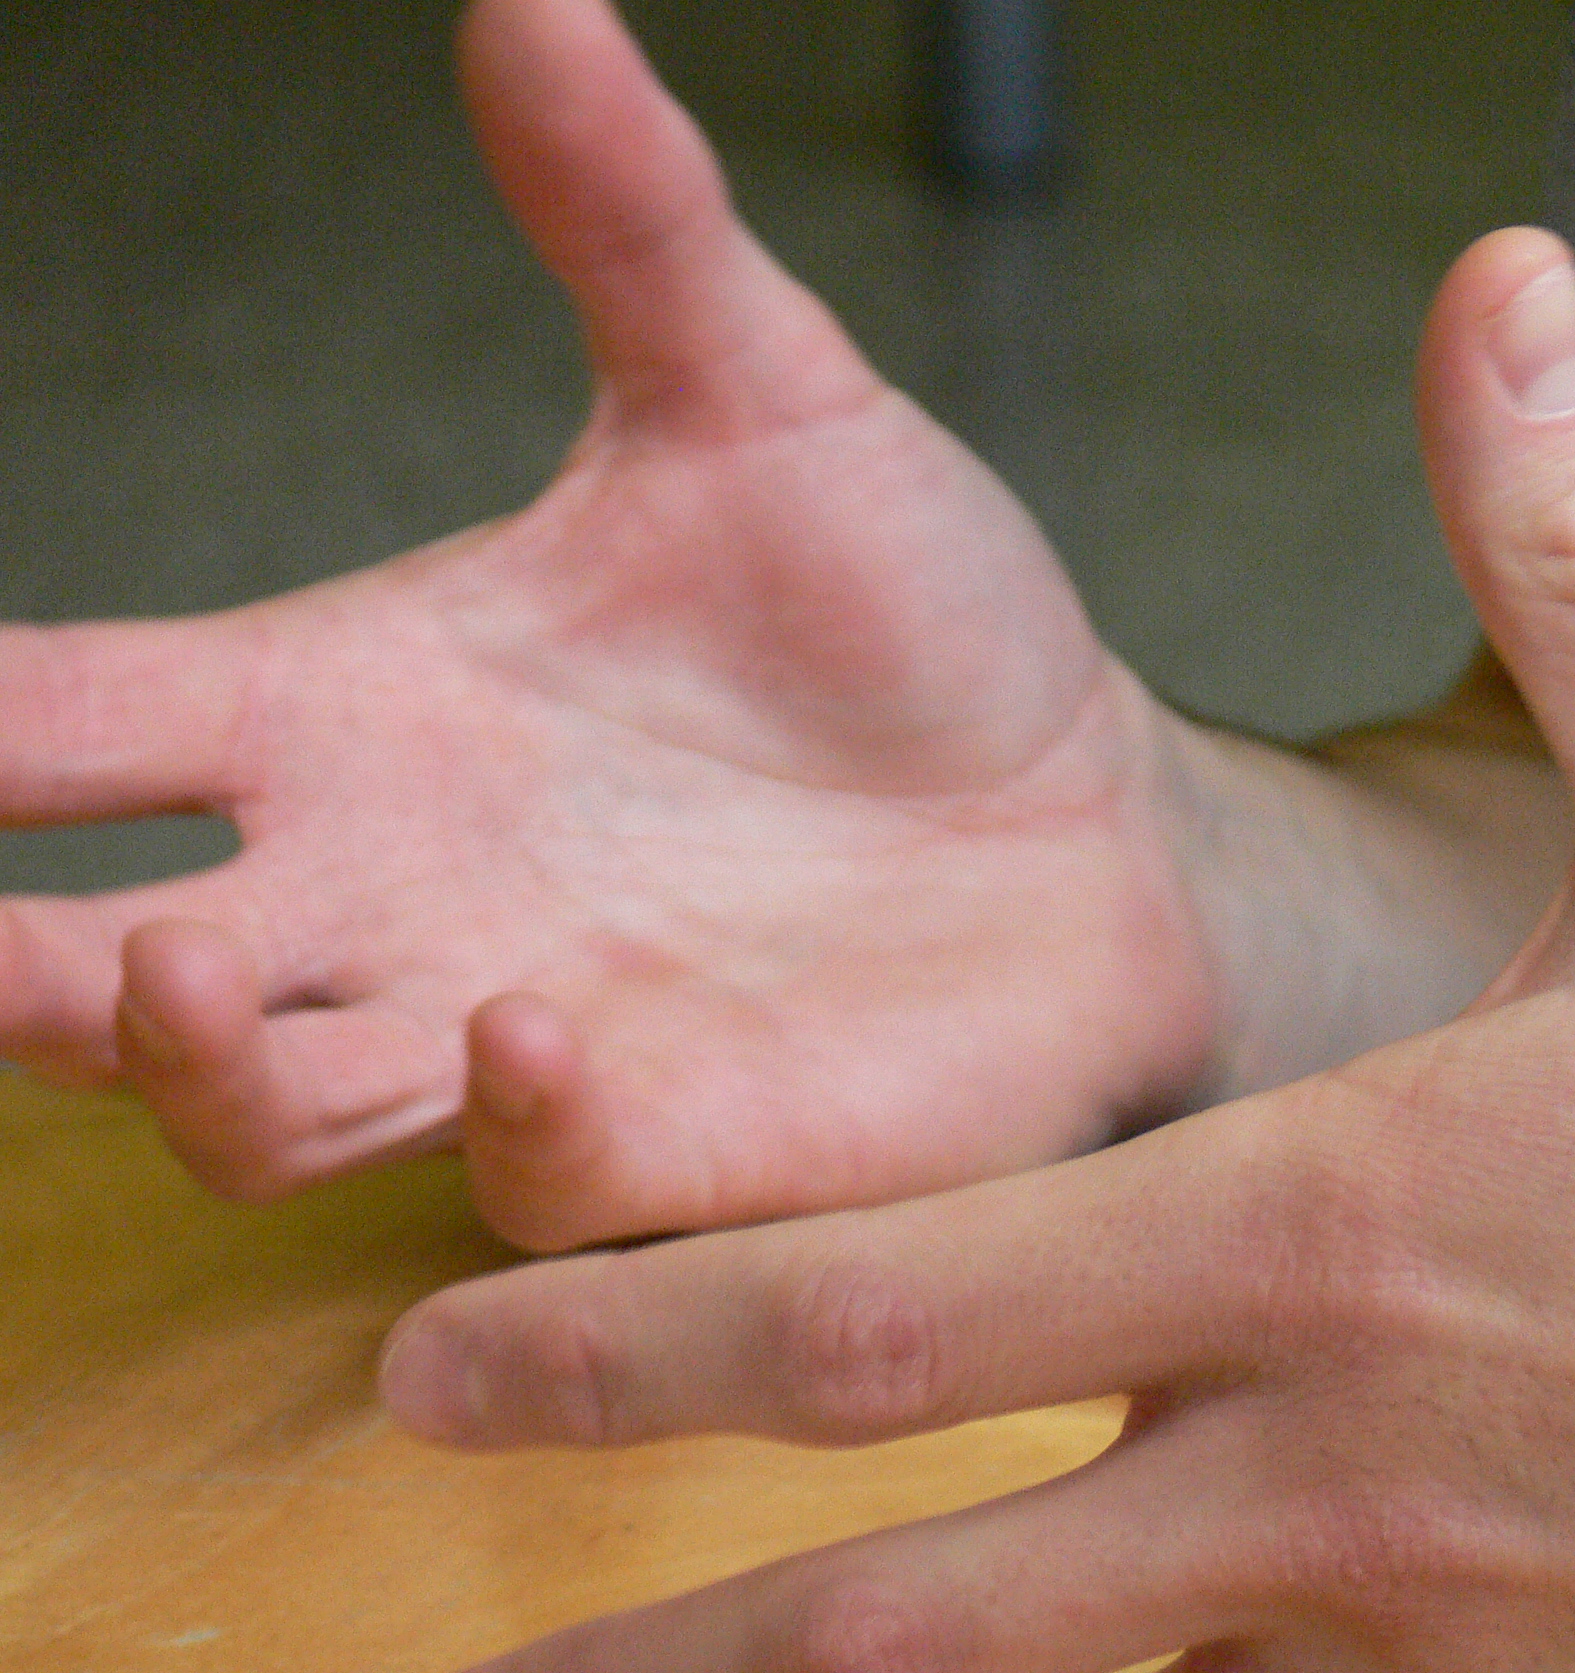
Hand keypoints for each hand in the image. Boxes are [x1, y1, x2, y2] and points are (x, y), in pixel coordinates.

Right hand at [0, 0, 1215, 1250]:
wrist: (1104, 819)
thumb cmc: (914, 625)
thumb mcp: (765, 403)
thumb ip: (632, 227)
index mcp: (358, 705)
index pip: (59, 720)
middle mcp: (398, 891)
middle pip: (85, 967)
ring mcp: (522, 1037)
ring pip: (254, 1111)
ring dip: (186, 1061)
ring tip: (181, 959)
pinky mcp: (679, 1146)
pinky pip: (531, 1175)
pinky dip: (513, 1115)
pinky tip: (537, 1025)